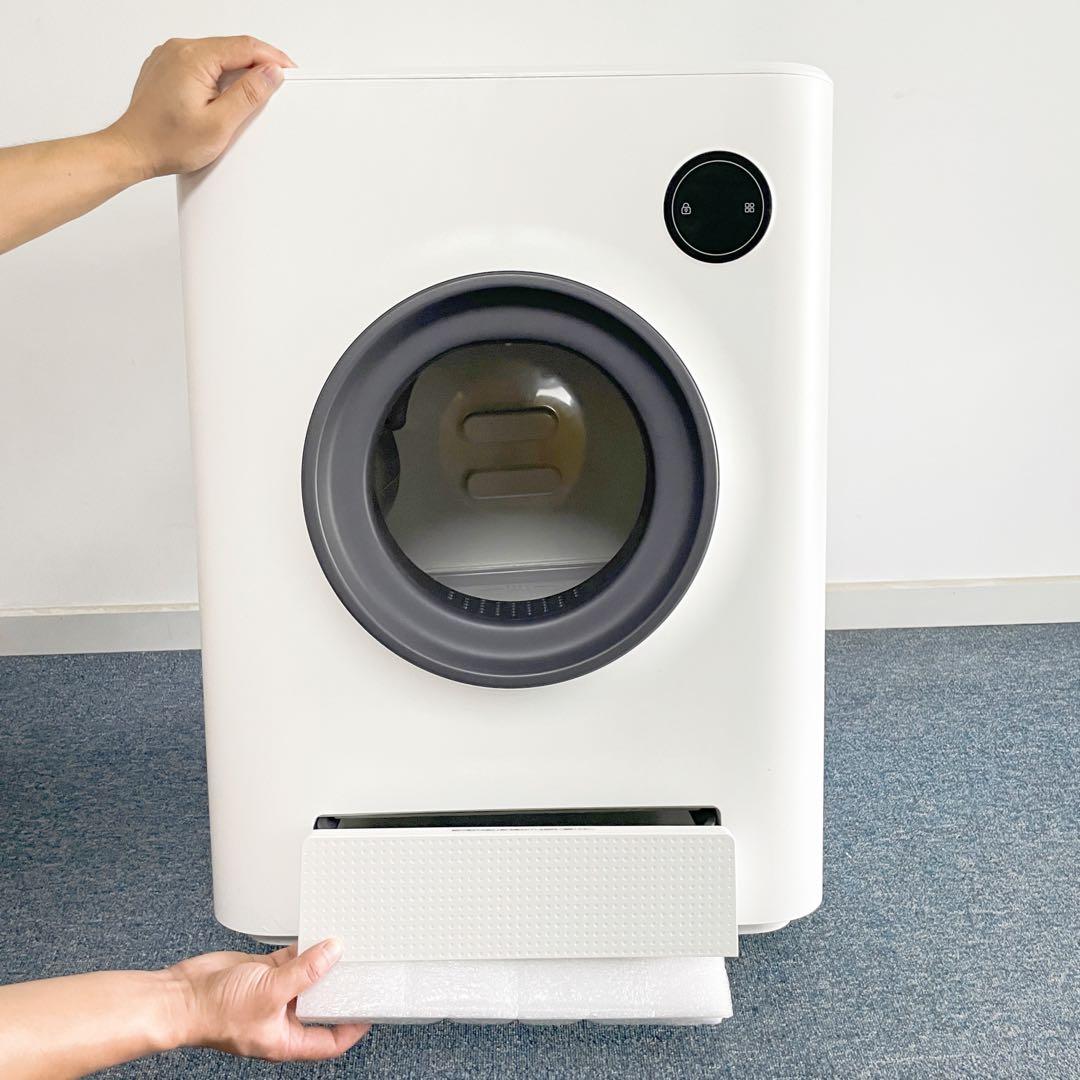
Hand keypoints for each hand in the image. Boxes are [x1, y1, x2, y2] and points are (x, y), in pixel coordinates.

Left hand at [108, 35, 294, 178]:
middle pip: (231, 47)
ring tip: (254, 91)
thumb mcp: (219, 125)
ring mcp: (169, 56)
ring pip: (217, 54)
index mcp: (193, 58)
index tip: (289, 70)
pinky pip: (201, 61)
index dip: (272, 57)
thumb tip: (271, 73)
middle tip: (277, 83)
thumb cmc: (167, 142)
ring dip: (238, 69)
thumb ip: (248, 95)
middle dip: (258, 63)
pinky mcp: (166, 66)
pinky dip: (219, 73)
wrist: (132, 150)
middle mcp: (178, 49)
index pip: (244, 46)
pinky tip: (226, 92)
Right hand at [167, 939, 368, 1061]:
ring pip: (306, 978)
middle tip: (361, 969)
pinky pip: (290, 961)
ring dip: (321, 963)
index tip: (370, 1008)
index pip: (330, 1040)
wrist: (181, 996)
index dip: (353, 1027)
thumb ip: (305, 972)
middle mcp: (281, 1019)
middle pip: (320, 1006)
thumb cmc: (215, 1013)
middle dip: (339, 988)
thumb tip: (333, 954)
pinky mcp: (262, 974)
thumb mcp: (270, 992)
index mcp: (286, 1040)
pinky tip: (314, 936)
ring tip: (342, 947)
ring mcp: (272, 995)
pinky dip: (302, 949)